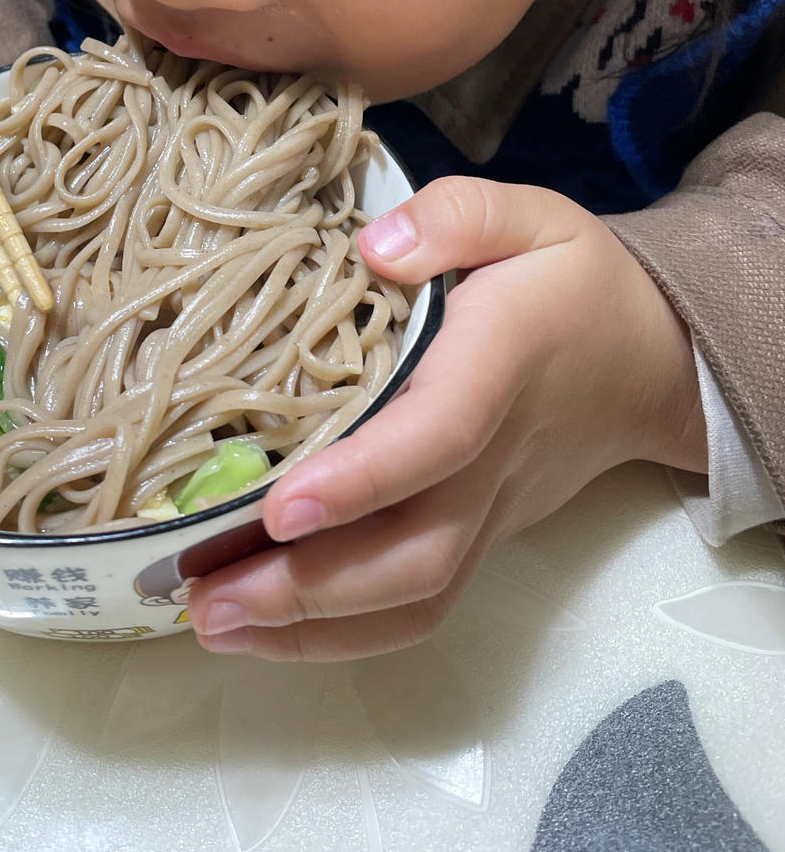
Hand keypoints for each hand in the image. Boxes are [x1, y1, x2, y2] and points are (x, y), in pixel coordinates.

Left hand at [188, 176, 707, 660]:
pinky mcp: (480, 537)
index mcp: (500, 367)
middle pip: (416, 553)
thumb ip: (455, 217)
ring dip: (312, 625)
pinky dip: (344, 633)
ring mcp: (489, 512)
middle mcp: (494, 460)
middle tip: (203, 595)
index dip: (363, 479)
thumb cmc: (571, 282)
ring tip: (214, 620)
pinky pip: (421, 605)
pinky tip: (267, 627)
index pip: (439, 437)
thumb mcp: (528, 217)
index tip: (281, 505)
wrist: (649, 358)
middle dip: (309, 585)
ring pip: (416, 597)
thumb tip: (373, 248)